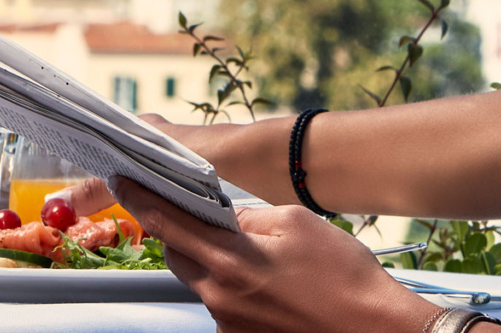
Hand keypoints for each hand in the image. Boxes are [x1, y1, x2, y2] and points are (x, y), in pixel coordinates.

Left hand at [114, 179, 433, 332]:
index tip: (124, 182)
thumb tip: (222, 215)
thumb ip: (247, 216)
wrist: (376, 330)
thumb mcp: (295, 222)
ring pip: (201, 282)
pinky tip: (271, 290)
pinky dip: (235, 293)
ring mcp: (230, 326)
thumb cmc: (344, 276)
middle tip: (205, 219)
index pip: (168, 222)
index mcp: (231, 261)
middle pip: (177, 255)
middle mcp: (221, 298)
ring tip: (261, 262)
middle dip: (182, 233)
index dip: (141, 199)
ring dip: (214, 265)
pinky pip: (224, 308)